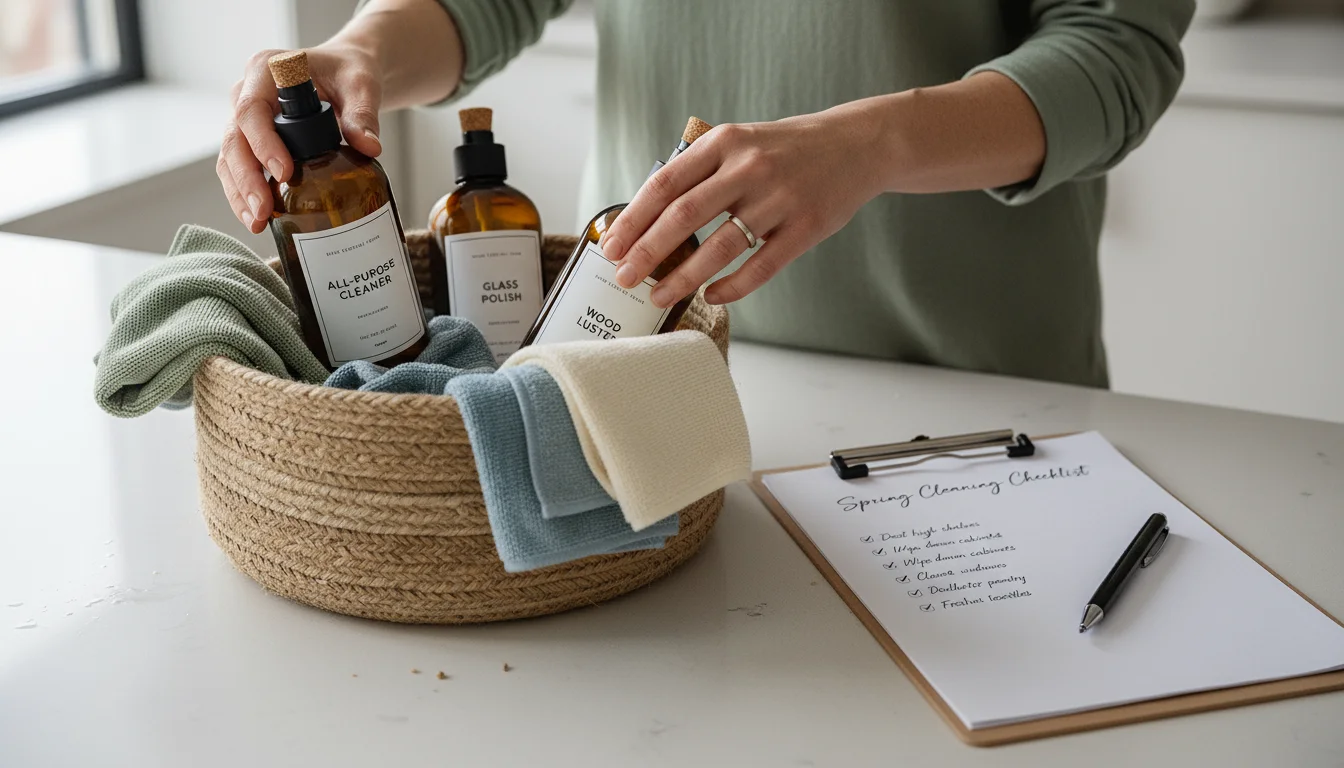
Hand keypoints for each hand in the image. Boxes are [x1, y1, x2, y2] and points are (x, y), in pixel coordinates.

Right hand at [217, 43, 384, 233]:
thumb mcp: (361, 85)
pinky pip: (239, 167)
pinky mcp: (251, 139)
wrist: (345, 74)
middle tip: (263, 211)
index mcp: (266, 69)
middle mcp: (247, 92)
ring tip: (257, 223)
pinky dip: (245, 193)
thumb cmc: (348, 72)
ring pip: (230, 157)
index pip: (252, 110)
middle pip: (234, 138)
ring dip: (240, 193)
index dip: (263, 143)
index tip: (284, 173)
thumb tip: (370, 148)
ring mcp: (245, 117)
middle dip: (245, 179)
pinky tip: (259, 218)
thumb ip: (363, 113)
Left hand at [599, 108, 885, 306]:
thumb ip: (698, 171)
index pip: (664, 185)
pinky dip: (731, 287)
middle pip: (684, 217)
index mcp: (724, 142)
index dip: (633, 219)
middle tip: (624, 278)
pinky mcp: (806, 228)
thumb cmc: (785, 149)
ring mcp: (779, 199)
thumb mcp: (739, 141)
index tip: (611, 246)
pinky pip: (761, 267)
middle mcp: (749, 168)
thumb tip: (647, 219)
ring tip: (658, 295)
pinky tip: (711, 296)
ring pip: (719, 247)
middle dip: (647, 252)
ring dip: (683, 277)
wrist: (857, 145)